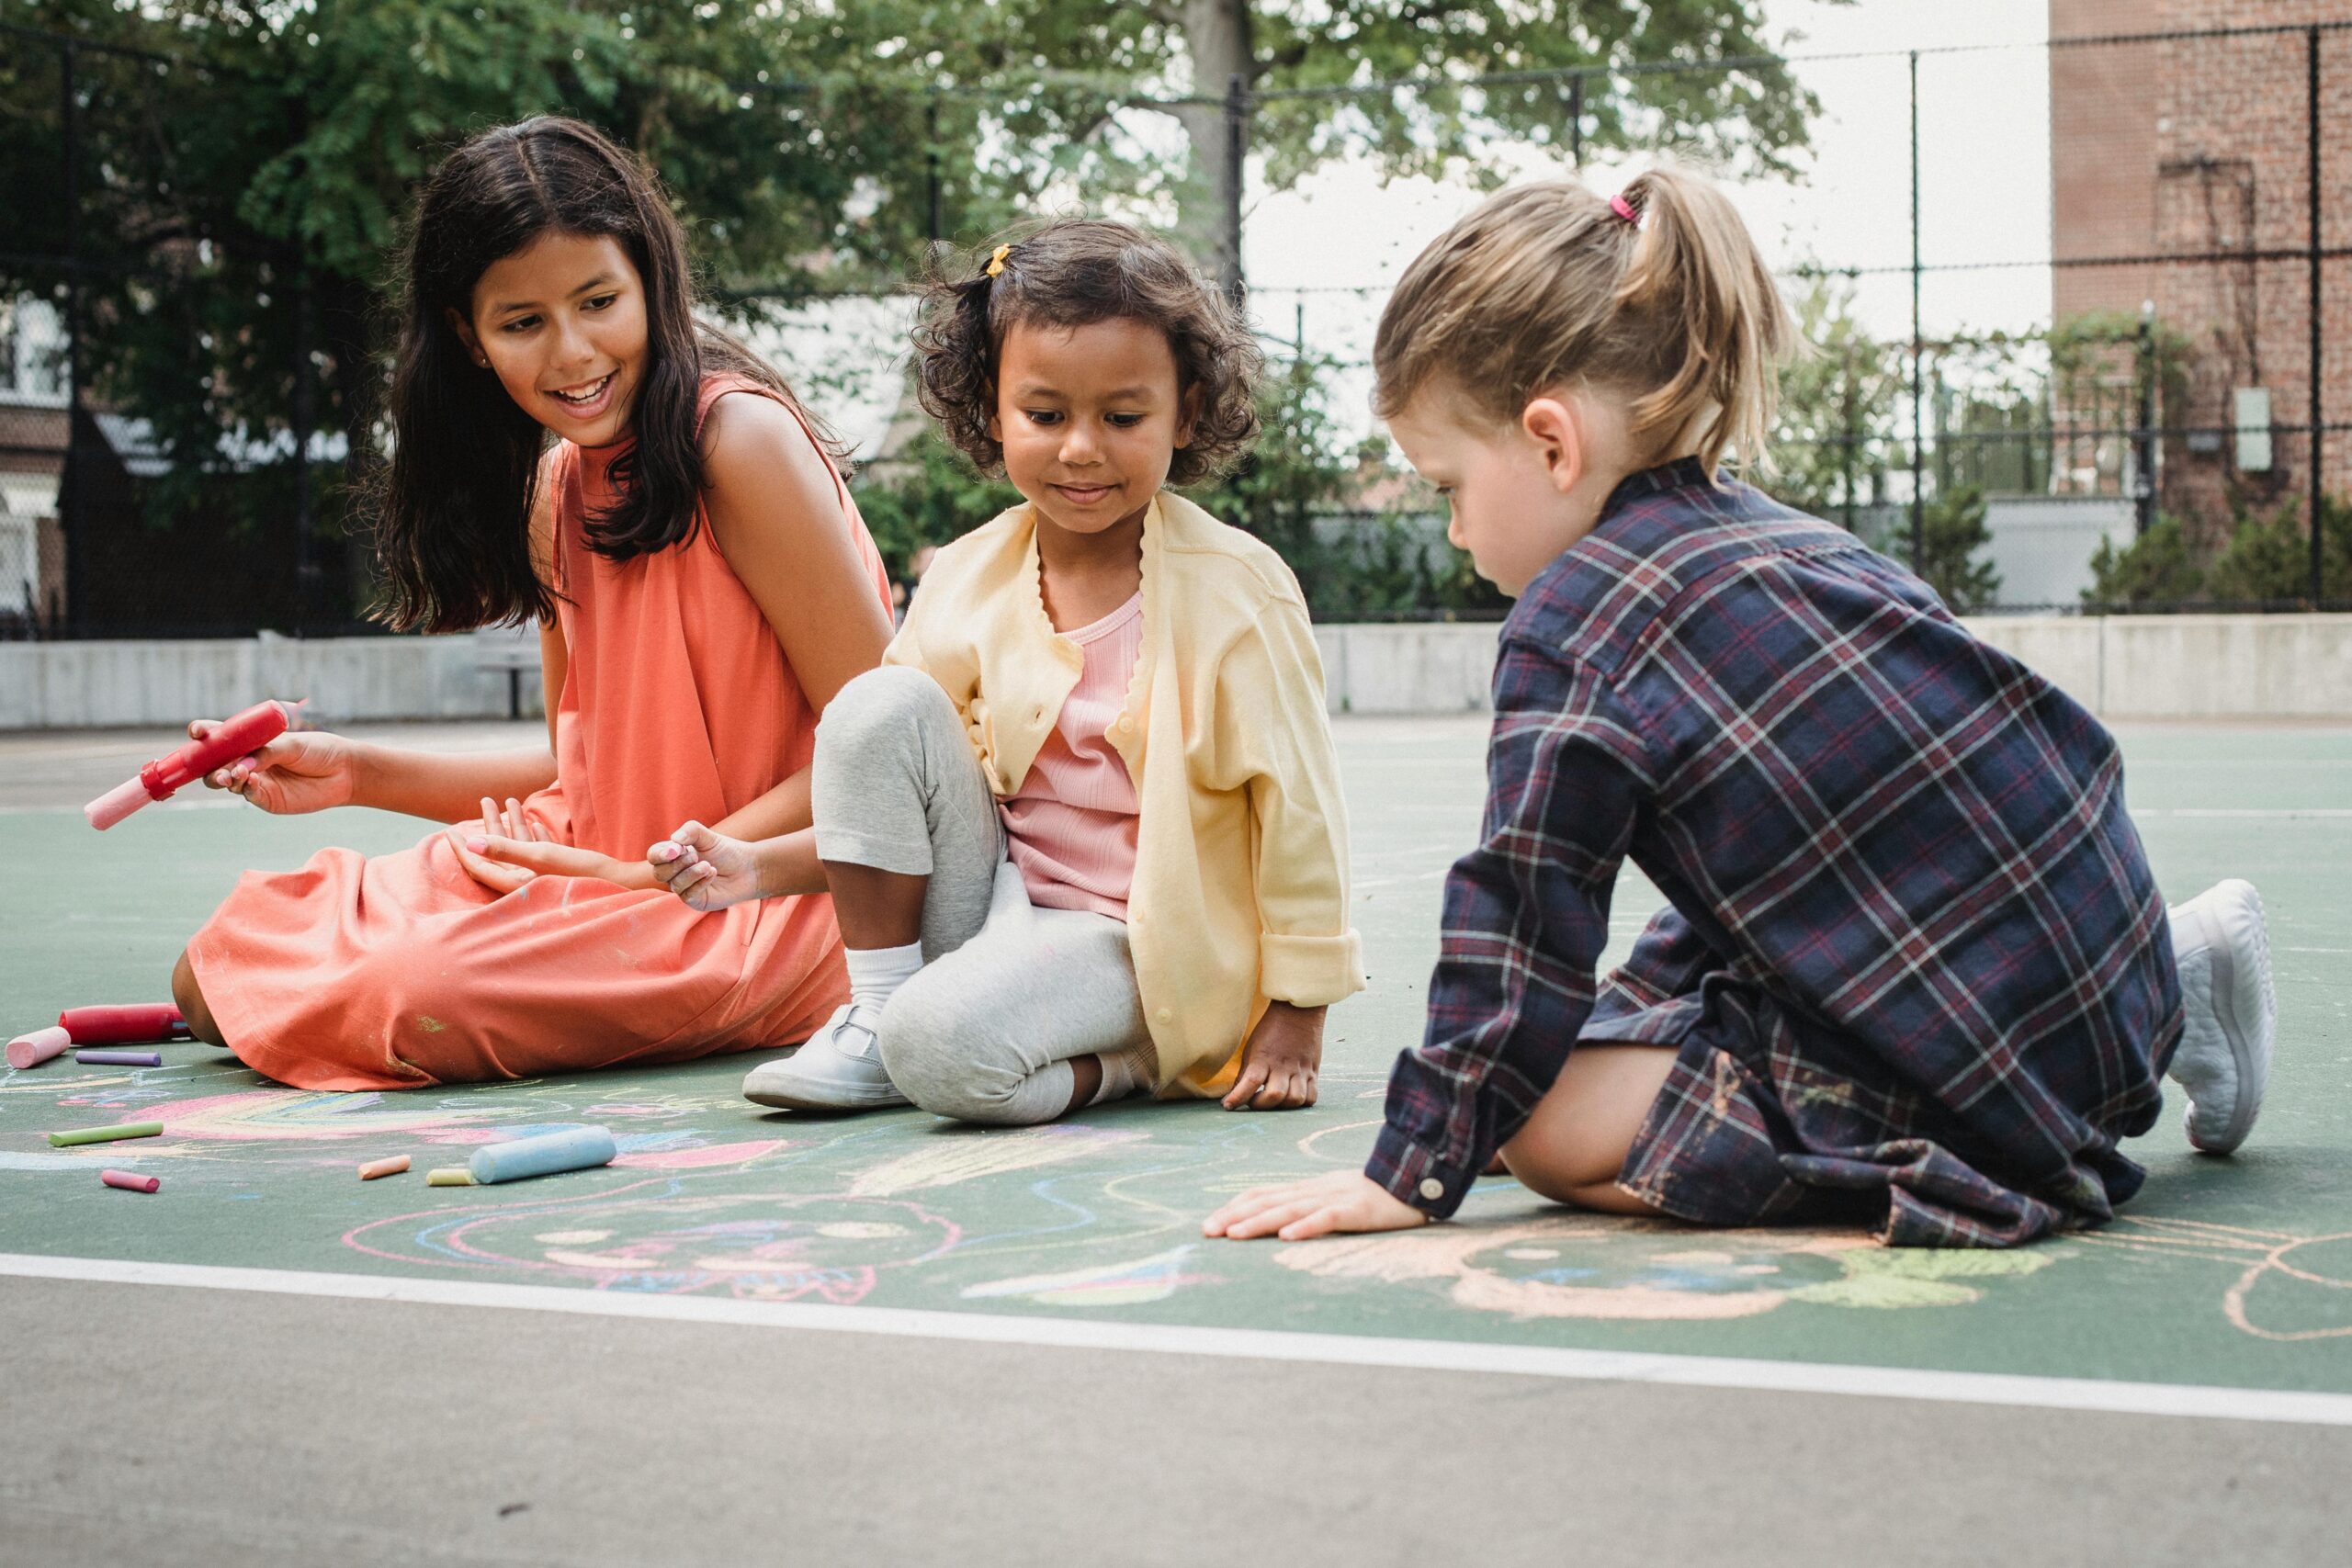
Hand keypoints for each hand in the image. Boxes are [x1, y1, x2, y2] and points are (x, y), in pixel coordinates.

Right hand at [197, 720, 354, 815]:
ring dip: (224, 777)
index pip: (219, 735)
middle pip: (214, 762)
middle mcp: (247, 760)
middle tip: (218, 766)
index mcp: (250, 740)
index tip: (198, 732)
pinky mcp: (265, 798)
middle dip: (209, 764)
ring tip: (234, 774)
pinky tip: (250, 781)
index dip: (204, 733)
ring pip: (226, 780)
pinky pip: (247, 793)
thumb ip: (267, 752)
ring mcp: (254, 780)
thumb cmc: (318, 750)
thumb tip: (243, 764)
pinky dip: (245, 787)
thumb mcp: (291, 744)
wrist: (343, 772)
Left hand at [449, 797, 655, 894]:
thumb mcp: (542, 857)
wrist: (627, 886)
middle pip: (500, 853)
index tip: (450, 829)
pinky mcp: (563, 872)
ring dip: (514, 824)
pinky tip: (534, 821)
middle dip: (490, 826)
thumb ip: (505, 849)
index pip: (480, 865)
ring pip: (521, 848)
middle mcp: (528, 883)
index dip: (464, 848)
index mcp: (517, 884)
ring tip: (510, 800)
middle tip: (483, 801)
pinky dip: (534, 835)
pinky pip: (541, 851)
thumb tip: (470, 841)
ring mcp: (546, 878)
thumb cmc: (585, 874)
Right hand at [649, 820, 766, 911]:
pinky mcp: (695, 901)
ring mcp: (684, 888)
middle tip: (696, 856)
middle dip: (676, 864)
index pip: (654, 855)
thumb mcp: (708, 836)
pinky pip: (688, 895)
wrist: (748, 868)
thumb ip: (691, 831)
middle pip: (658, 872)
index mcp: (674, 855)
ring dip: (692, 873)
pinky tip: (713, 873)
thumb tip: (674, 839)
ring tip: (709, 865)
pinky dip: (700, 882)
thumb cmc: (726, 851)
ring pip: (675, 884)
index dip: (661, 854)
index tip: (677, 848)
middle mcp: (675, 873)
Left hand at [1203, 1170, 1429, 1241]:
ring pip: (1289, 1210)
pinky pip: (1327, 1219)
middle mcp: (1314, 1191)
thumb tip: (1277, 1222)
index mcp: (1307, 1189)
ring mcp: (1334, 1198)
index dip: (1235, 1206)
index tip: (1210, 1221)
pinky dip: (1305, 1227)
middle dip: (1234, 1216)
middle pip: (1268, 1201)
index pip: (1263, 1193)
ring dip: (1258, 1222)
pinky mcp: (1356, 1211)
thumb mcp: (1333, 1197)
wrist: (1413, 1180)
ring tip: (1233, 1235)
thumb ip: (1308, 1206)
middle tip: (1206, 1231)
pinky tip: (1286, 1237)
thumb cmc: (1371, 1195)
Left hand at [1222, 1001, 1323, 1109]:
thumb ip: (1245, 1073)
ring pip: (1295, 1099)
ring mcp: (1300, 1069)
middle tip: (1253, 1101)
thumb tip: (1235, 1094)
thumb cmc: (1271, 1030)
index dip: (1238, 1098)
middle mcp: (1283, 1066)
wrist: (1298, 1011)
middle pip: (1274, 1096)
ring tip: (1274, 1101)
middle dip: (1260, 1105)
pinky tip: (1291, 1097)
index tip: (1228, 1105)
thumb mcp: (1251, 1048)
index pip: (1250, 1083)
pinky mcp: (1313, 1071)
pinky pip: (1311, 1096)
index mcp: (1263, 1058)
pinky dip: (1301, 1102)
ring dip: (1282, 1106)